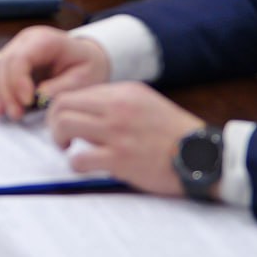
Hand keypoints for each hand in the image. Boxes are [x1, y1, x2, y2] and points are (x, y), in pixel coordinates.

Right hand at [0, 25, 115, 118]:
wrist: (88, 59)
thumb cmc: (87, 66)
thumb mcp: (85, 78)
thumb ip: (62, 87)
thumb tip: (39, 97)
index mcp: (44, 40)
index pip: (19, 58)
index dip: (17, 81)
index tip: (27, 102)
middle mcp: (24, 42)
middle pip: (1, 64)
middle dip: (4, 92)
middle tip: (15, 114)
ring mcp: (14, 51)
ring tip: (0, 113)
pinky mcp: (8, 63)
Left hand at [44, 83, 202, 196]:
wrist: (202, 156)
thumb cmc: (173, 133)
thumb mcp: (146, 103)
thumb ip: (116, 101)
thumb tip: (85, 107)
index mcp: (124, 92)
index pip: (75, 91)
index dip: (62, 107)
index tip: (65, 120)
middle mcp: (117, 108)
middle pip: (62, 105)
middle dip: (54, 122)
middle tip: (61, 136)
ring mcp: (117, 133)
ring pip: (64, 126)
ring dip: (59, 140)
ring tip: (69, 148)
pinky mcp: (119, 159)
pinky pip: (78, 159)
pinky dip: (76, 164)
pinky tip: (86, 166)